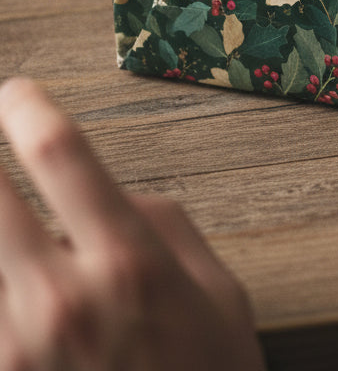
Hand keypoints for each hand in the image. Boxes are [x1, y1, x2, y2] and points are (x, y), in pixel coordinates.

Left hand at [0, 78, 265, 370]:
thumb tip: (116, 195)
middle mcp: (60, 298)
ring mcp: (16, 349)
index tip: (15, 90)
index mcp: (127, 261)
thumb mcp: (218, 291)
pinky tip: (8, 263)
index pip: (57, 154)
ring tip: (6, 226)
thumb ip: (164, 228)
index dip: (24, 107)